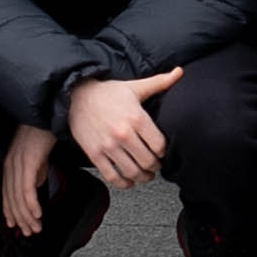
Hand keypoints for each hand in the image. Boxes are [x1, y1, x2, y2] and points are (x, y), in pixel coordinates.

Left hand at [0, 122, 53, 237]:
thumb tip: (38, 183)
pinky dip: (31, 204)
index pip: (7, 193)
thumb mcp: (37, 154)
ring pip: (18, 197)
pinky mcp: (28, 161)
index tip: (16, 226)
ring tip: (35, 227)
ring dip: (27, 216)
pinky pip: (27, 188)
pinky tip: (37, 214)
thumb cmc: (44, 130)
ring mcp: (18, 163)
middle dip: (20, 219)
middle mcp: (10, 165)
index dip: (11, 211)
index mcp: (11, 163)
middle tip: (29, 232)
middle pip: (11, 198)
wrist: (48, 113)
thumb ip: (36, 170)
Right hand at [69, 66, 177, 188]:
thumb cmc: (108, 93)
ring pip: (132, 172)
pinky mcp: (95, 154)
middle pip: (148, 161)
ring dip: (143, 177)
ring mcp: (108, 146)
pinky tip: (129, 181)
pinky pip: (112, 177)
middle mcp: (123, 134)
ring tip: (146, 174)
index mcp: (136, 118)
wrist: (77, 96)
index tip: (162, 152)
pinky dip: (124, 184)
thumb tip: (180, 72)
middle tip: (156, 164)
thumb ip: (159, 82)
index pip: (159, 145)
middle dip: (155, 166)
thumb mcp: (135, 87)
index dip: (164, 152)